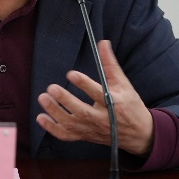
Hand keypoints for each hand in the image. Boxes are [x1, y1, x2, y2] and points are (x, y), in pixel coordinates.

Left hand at [36, 40, 153, 155]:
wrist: (137, 134)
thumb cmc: (130, 105)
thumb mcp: (124, 84)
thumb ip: (110, 64)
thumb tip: (103, 43)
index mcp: (114, 103)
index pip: (98, 94)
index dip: (84, 84)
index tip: (71, 74)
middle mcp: (102, 119)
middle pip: (81, 112)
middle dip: (65, 100)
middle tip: (51, 88)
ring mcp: (92, 129)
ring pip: (71, 124)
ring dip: (55, 112)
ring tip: (43, 98)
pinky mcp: (85, 136)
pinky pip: (66, 135)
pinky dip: (52, 129)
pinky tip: (41, 117)